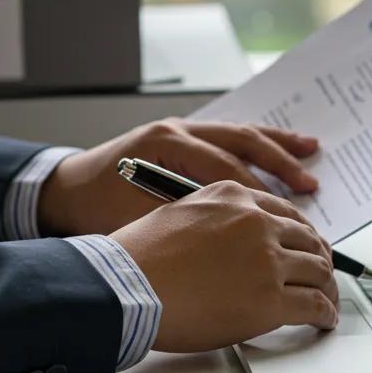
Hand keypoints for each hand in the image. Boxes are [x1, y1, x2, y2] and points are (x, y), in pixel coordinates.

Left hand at [37, 117, 319, 236]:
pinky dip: (254, 146)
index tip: (282, 218)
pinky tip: (278, 151)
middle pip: (238, 140)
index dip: (257, 193)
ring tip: (309, 152)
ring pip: (237, 133)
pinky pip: (226, 139)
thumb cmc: (93, 213)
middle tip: (308, 183)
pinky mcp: (181, 140)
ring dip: (274, 145)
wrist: (62, 194)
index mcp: (163, 143)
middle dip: (278, 162)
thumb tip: (228, 242)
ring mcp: (179, 131)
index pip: (222, 167)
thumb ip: (183, 223)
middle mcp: (175, 130)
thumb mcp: (137, 221)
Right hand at [110, 181, 338, 351]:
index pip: (285, 212)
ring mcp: (266, 259)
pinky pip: (314, 305)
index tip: (306, 247)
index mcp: (233, 196)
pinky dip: (325, 313)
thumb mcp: (179, 212)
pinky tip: (323, 320)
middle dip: (319, 260)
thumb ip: (215, 218)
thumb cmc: (139, 257)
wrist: (125, 287)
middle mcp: (256, 221)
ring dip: (327, 288)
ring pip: (318, 271)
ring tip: (327, 300)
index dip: (302, 234)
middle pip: (308, 239)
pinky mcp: (270, 299)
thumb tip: (231, 241)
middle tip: (323, 276)